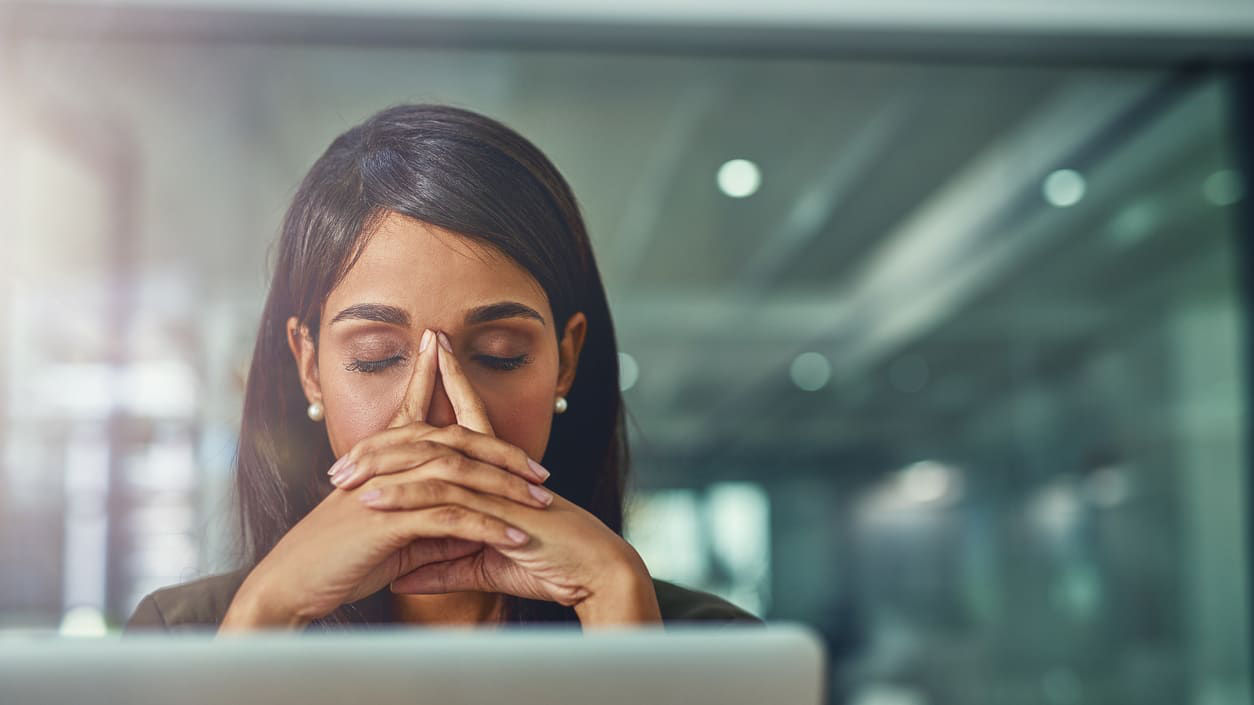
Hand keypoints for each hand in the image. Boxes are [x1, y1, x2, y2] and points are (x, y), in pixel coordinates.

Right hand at [220, 329, 554, 630]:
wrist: (290, 585)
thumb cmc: (336, 562)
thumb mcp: (393, 540)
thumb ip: (431, 528)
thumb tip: (472, 529)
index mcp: (382, 460)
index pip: (426, 420)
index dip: (457, 398)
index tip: (510, 410)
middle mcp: (386, 464)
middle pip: (457, 442)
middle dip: (504, 454)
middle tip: (542, 471)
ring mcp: (388, 489)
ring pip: (460, 475)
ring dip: (505, 490)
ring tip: (542, 504)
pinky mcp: (390, 521)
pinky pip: (451, 518)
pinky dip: (488, 527)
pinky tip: (516, 538)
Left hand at [352, 330, 661, 626]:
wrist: (596, 574)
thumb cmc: (551, 566)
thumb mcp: (485, 565)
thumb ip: (442, 566)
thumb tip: (401, 574)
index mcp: (499, 473)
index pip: (467, 421)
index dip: (448, 386)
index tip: (429, 354)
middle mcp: (497, 470)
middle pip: (439, 434)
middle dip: (391, 434)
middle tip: (348, 448)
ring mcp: (498, 487)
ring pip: (434, 463)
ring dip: (386, 467)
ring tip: (343, 476)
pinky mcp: (499, 512)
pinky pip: (445, 500)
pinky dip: (408, 499)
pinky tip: (373, 501)